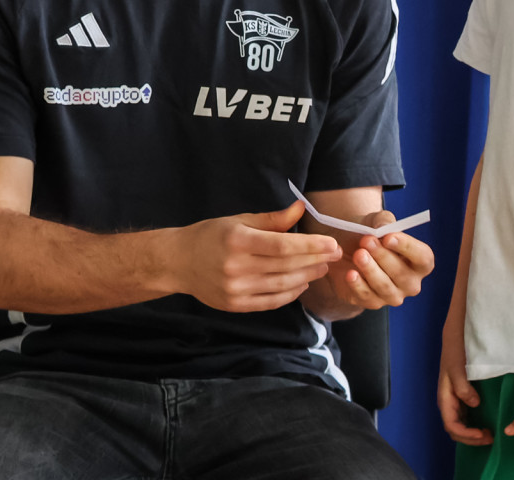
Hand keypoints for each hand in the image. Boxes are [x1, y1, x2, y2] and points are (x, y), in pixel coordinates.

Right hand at [170, 202, 342, 311]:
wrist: (179, 262)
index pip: (282, 246)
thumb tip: (301, 209)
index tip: (331, 243)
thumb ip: (272, 219)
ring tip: (322, 267)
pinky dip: (290, 293)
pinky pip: (271, 301)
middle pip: (286, 266)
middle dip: (315, 260)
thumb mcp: (239, 220)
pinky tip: (302, 283)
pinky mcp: (235, 305)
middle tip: (334, 254)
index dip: (310, 246)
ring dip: (307, 276)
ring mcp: (235, 289)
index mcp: (238, 241)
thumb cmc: (211, 235)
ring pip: (282, 285)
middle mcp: (236, 267)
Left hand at [320, 211, 434, 310]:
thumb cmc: (372, 235)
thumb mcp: (377, 222)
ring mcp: (393, 295)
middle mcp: (410, 282)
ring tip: (358, 254)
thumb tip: (383, 227)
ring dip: (371, 269)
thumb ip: (384, 221)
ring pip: (384, 287)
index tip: (388, 237)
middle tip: (367, 241)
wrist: (347, 251)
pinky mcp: (373, 302)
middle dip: (383, 256)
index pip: (423, 258)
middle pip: (402, 274)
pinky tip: (350, 274)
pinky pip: (367, 297)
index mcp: (419, 262)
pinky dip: (358, 285)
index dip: (408, 248)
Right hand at [438, 329, 490, 446]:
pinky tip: (485, 423)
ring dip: (472, 433)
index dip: (466, 434)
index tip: (483, 434)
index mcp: (445, 398)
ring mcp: (454, 400)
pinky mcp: (461, 396)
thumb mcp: (457, 368)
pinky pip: (465, 416)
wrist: (456, 335)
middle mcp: (448, 402)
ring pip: (460, 425)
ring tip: (489, 434)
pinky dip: (473, 424)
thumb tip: (474, 404)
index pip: (452, 425)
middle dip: (471, 438)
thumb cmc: (455, 351)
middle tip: (490, 438)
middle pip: (455, 429)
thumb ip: (463, 387)